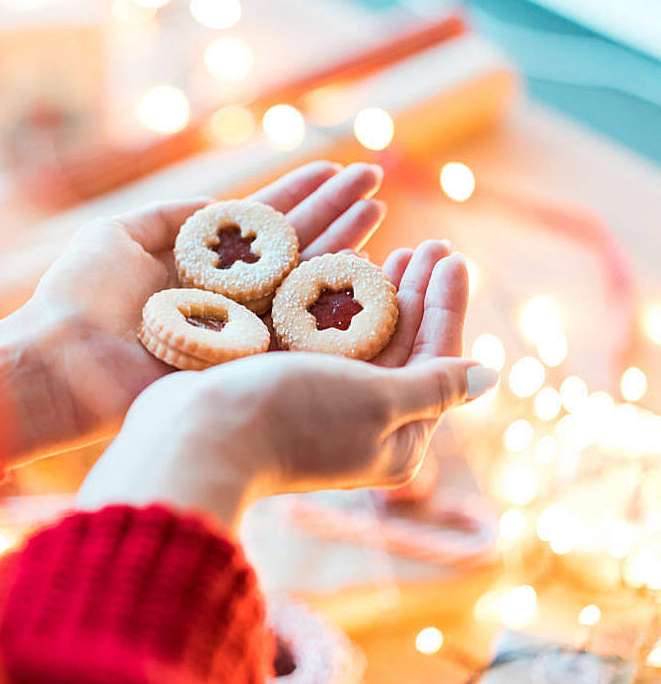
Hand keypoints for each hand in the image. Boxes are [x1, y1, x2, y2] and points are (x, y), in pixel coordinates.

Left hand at [0, 162, 386, 464]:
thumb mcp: (119, 235)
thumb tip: (221, 203)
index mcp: (197, 268)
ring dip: (341, 245)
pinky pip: (296, 333)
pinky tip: (365, 269)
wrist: (57, 361)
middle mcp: (225, 299)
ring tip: (377, 207)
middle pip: (290, 250)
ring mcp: (238, 333)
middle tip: (373, 180)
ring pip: (301, 285)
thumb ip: (173, 216)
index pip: (259, 225)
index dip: (296, 195)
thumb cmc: (76, 296)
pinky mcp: (242, 366)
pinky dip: (331, 304)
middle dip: (331, 213)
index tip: (333, 167)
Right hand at [76, 243, 498, 527]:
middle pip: (404, 349)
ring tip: (394, 251)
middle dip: (416, 294)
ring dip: (380, 295)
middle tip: (427, 243)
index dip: (446, 305)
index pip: (439, 362)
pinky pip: (323, 340)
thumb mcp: (376, 398)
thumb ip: (433, 383)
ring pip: (364, 341)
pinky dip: (337, 306)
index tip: (450, 255)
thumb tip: (489, 375)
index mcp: (397, 440)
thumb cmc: (291, 416)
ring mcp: (320, 407)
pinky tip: (341, 273)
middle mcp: (362, 426)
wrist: (194, 437)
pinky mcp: (281, 388)